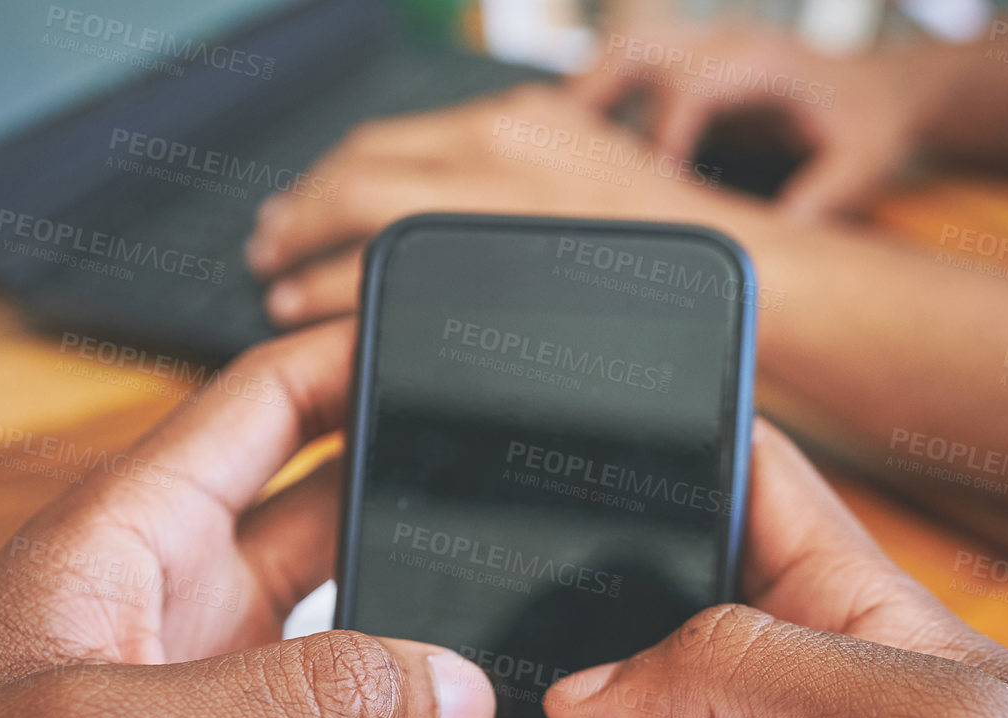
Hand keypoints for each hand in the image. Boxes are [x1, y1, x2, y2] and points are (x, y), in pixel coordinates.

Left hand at [0, 320, 497, 717]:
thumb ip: (277, 707)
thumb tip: (443, 687)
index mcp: (128, 549)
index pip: (262, 407)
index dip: (352, 357)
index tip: (456, 340)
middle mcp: (185, 630)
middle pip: (338, 528)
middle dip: (428, 507)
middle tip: (542, 500)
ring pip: (368, 673)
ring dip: (439, 666)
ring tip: (545, 648)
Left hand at [245, 84, 768, 328]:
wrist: (740, 269)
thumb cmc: (670, 241)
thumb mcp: (588, 169)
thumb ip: (518, 172)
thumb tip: (457, 195)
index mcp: (515, 119)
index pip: (388, 140)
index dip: (328, 175)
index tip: (301, 201)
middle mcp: (493, 145)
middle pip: (354, 170)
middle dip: (296, 209)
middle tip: (267, 241)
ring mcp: (491, 201)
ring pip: (355, 214)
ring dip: (298, 249)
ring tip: (273, 279)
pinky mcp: (494, 257)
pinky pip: (384, 271)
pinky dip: (327, 287)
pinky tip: (302, 307)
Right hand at [574, 20, 951, 220]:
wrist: (884, 88)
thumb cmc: (870, 124)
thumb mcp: (862, 164)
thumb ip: (821, 198)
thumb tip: (778, 244)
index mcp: (763, 64)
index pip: (694, 86)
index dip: (664, 136)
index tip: (653, 188)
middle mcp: (727, 43)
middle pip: (638, 46)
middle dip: (591, 95)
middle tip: (560, 152)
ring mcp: (706, 47)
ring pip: (624, 48)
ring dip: (585, 93)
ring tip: (554, 149)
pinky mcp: (694, 64)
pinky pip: (633, 68)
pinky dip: (602, 100)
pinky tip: (583, 146)